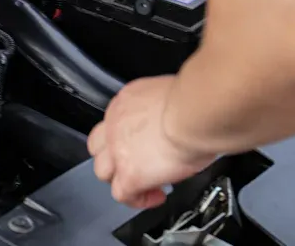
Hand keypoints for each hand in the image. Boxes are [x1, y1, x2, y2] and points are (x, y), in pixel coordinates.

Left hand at [88, 75, 216, 207]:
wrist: (194, 114)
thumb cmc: (195, 102)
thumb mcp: (173, 96)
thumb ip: (167, 108)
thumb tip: (179, 120)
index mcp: (128, 100)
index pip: (116, 120)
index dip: (126, 135)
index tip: (143, 141)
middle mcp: (116, 123)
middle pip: (99, 146)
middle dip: (114, 157)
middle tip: (137, 163)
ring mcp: (118, 150)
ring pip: (103, 171)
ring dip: (120, 179)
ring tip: (143, 184)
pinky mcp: (129, 174)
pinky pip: (122, 194)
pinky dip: (137, 199)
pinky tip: (155, 197)